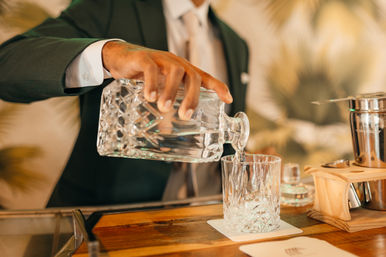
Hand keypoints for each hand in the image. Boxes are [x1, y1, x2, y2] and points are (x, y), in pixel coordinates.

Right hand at [102, 41, 232, 119]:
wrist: (121, 58)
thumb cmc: (145, 76)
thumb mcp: (160, 88)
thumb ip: (168, 104)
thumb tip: (168, 131)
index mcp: (183, 71)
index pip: (205, 77)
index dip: (218, 86)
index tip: (228, 100)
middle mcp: (176, 64)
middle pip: (193, 76)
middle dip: (192, 97)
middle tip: (186, 116)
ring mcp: (161, 59)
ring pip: (175, 71)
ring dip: (172, 91)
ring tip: (164, 108)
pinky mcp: (144, 58)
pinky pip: (151, 69)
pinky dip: (152, 83)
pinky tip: (150, 97)